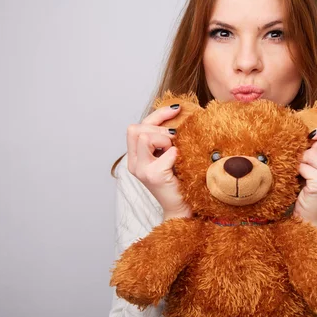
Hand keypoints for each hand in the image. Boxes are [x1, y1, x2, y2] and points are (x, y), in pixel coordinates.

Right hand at [126, 104, 191, 219]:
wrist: (182, 206)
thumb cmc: (179, 180)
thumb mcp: (169, 154)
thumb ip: (165, 138)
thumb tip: (177, 113)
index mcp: (136, 156)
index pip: (137, 125)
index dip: (157, 114)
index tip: (176, 110)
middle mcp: (134, 163)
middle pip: (136, 128)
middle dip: (159, 128)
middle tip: (175, 139)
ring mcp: (141, 170)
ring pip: (145, 136)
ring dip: (165, 139)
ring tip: (174, 152)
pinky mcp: (153, 176)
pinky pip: (167, 153)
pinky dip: (176, 154)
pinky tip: (179, 162)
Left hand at [293, 122, 316, 232]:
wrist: (311, 216)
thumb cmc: (312, 187)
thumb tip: (310, 127)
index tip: (314, 137)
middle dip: (316, 143)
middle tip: (309, 157)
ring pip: (314, 152)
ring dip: (303, 159)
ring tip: (304, 172)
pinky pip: (305, 165)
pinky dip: (298, 170)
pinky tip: (301, 181)